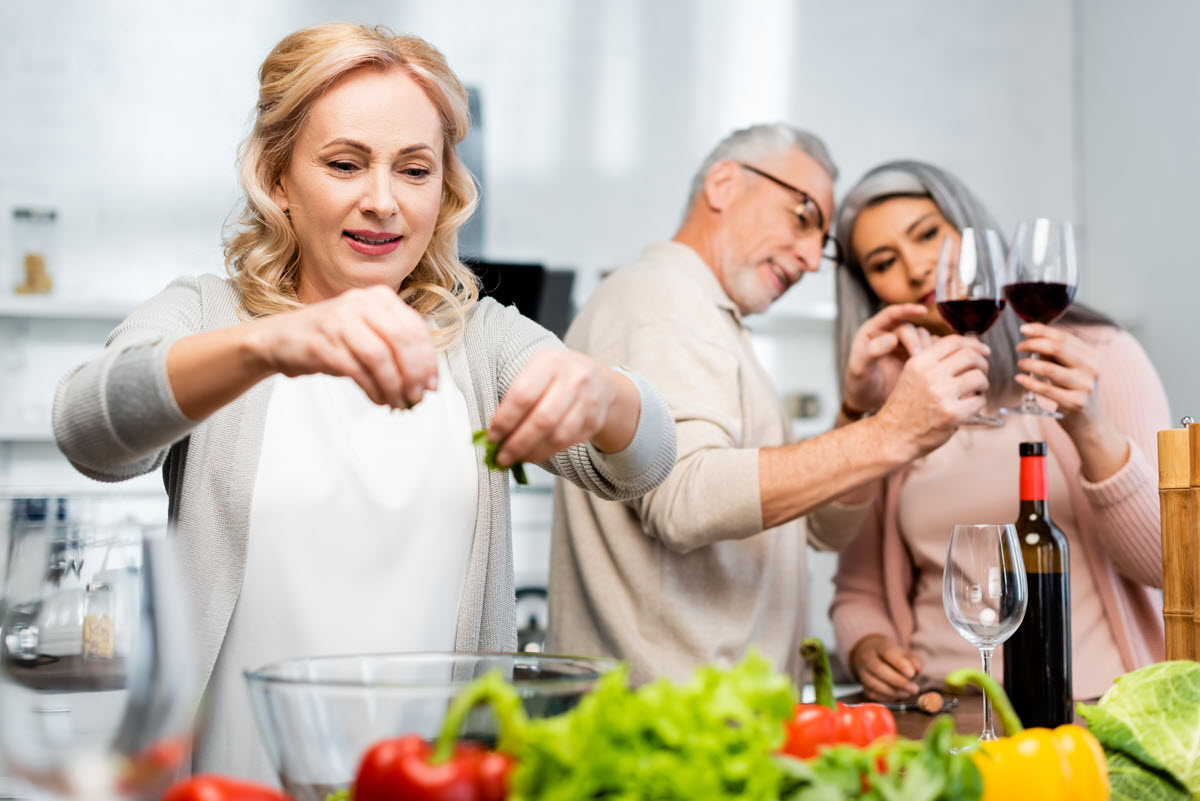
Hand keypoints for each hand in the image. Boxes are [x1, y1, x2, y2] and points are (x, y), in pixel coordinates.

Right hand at [250, 285, 437, 408]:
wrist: (278, 339)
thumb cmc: (329, 338)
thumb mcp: (368, 332)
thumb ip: (396, 347)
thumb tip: (426, 379)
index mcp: (378, 298)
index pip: (415, 328)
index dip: (428, 360)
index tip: (433, 384)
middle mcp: (359, 303)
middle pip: (401, 341)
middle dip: (415, 374)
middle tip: (418, 397)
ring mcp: (338, 321)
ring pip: (380, 357)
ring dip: (394, 386)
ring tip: (399, 403)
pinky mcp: (321, 342)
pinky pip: (356, 370)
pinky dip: (373, 390)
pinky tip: (379, 399)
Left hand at [487, 350, 631, 465]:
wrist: (598, 380)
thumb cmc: (556, 376)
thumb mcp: (536, 371)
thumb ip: (516, 397)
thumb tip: (494, 433)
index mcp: (550, 361)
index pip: (523, 395)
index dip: (505, 420)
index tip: (492, 437)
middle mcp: (573, 378)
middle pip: (542, 419)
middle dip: (517, 443)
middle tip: (501, 457)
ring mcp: (588, 400)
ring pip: (557, 436)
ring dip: (532, 452)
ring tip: (516, 458)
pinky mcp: (595, 420)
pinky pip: (567, 443)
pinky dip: (546, 452)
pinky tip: (533, 454)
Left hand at [843, 304, 933, 412]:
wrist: (868, 401)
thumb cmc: (859, 383)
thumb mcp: (859, 368)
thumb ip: (871, 352)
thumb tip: (892, 339)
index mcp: (873, 331)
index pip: (891, 314)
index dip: (906, 310)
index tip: (922, 311)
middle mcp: (891, 334)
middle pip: (910, 328)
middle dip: (915, 340)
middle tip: (917, 356)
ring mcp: (905, 345)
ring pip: (923, 338)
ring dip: (927, 348)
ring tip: (925, 364)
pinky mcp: (917, 357)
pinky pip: (931, 351)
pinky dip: (937, 355)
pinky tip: (939, 364)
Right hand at [850, 634, 922, 700]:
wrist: (872, 655)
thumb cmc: (893, 656)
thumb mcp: (905, 654)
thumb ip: (914, 660)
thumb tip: (916, 669)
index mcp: (879, 646)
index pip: (887, 652)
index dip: (899, 663)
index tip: (911, 674)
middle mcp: (867, 658)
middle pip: (878, 669)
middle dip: (897, 681)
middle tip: (913, 688)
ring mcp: (863, 672)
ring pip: (873, 683)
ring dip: (892, 692)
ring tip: (907, 693)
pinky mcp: (863, 685)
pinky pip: (872, 694)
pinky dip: (886, 697)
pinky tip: (897, 696)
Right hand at [873, 334, 989, 456]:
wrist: (892, 436)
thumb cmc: (906, 407)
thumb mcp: (912, 375)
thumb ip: (935, 361)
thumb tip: (971, 347)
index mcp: (919, 362)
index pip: (954, 341)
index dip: (973, 345)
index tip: (983, 352)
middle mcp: (929, 375)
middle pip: (970, 356)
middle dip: (982, 364)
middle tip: (979, 374)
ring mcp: (941, 394)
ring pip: (979, 378)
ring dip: (982, 385)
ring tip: (974, 393)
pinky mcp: (951, 414)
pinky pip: (979, 401)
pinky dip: (979, 404)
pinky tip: (968, 408)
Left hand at [1014, 323, 1100, 425]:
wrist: (1088, 420)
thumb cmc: (1073, 389)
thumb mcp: (1067, 367)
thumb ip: (1053, 353)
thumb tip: (1032, 335)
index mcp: (1091, 355)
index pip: (1063, 337)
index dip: (1041, 330)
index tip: (1023, 329)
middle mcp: (1091, 368)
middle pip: (1057, 348)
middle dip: (1033, 344)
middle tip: (1019, 347)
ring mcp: (1085, 386)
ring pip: (1050, 369)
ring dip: (1029, 364)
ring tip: (1020, 364)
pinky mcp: (1076, 403)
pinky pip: (1047, 390)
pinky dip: (1030, 383)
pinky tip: (1020, 378)